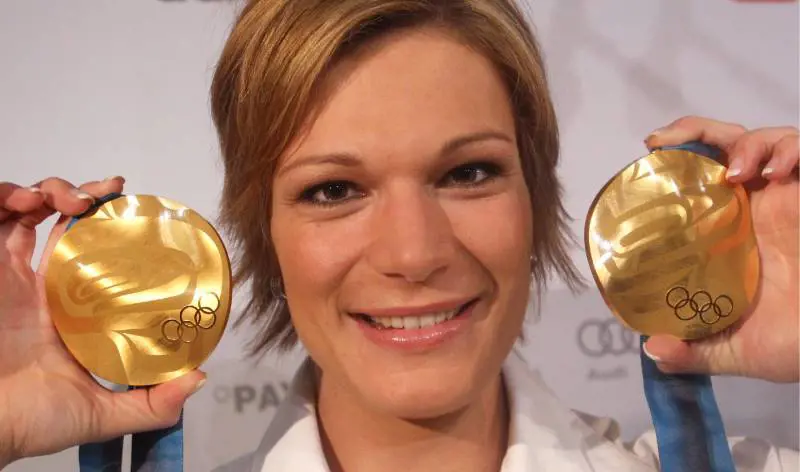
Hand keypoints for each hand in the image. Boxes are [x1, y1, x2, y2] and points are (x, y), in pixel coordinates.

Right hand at [0, 177, 205, 466]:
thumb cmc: (31, 420)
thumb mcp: (102, 413)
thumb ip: (152, 403)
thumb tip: (198, 378)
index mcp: (71, 310)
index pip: (95, 255)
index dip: (111, 229)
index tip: (134, 210)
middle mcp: (42, 287)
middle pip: (63, 223)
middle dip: (86, 197)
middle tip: (107, 194)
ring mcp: (11, 275)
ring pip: (28, 210)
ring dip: (52, 190)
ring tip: (70, 199)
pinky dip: (9, 196)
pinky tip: (30, 202)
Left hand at [642, 116, 798, 382]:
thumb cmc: (797, 342)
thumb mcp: (737, 350)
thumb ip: (695, 351)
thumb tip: (653, 351)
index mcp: (728, 234)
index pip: (697, 182)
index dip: (674, 162)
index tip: (646, 155)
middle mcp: (755, 209)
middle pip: (723, 148)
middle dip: (695, 132)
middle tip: (660, 142)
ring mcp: (789, 197)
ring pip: (764, 141)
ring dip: (747, 143)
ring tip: (738, 172)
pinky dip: (791, 148)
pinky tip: (779, 171)